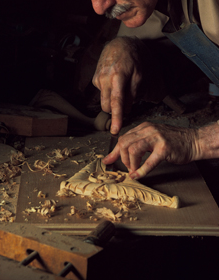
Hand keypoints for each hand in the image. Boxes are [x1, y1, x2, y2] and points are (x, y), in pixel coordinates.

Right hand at [92, 36, 141, 134]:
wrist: (118, 45)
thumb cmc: (131, 60)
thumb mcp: (139, 75)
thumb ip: (133, 93)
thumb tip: (127, 109)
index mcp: (118, 77)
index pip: (117, 102)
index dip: (117, 117)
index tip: (115, 130)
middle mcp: (105, 78)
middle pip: (107, 106)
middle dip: (115, 110)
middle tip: (126, 103)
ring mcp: (98, 78)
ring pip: (103, 101)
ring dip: (112, 101)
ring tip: (121, 88)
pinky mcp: (95, 79)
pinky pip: (102, 93)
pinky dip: (109, 92)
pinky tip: (114, 81)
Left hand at [102, 121, 218, 178]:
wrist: (193, 141)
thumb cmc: (172, 142)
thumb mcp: (152, 139)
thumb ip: (136, 144)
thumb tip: (116, 156)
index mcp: (143, 127)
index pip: (123, 138)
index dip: (115, 152)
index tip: (108, 161)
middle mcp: (148, 130)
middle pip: (124, 143)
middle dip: (122, 158)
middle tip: (128, 167)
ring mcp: (157, 138)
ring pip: (132, 149)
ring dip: (130, 163)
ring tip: (134, 170)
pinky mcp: (165, 148)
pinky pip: (148, 161)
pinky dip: (141, 170)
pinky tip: (138, 175)